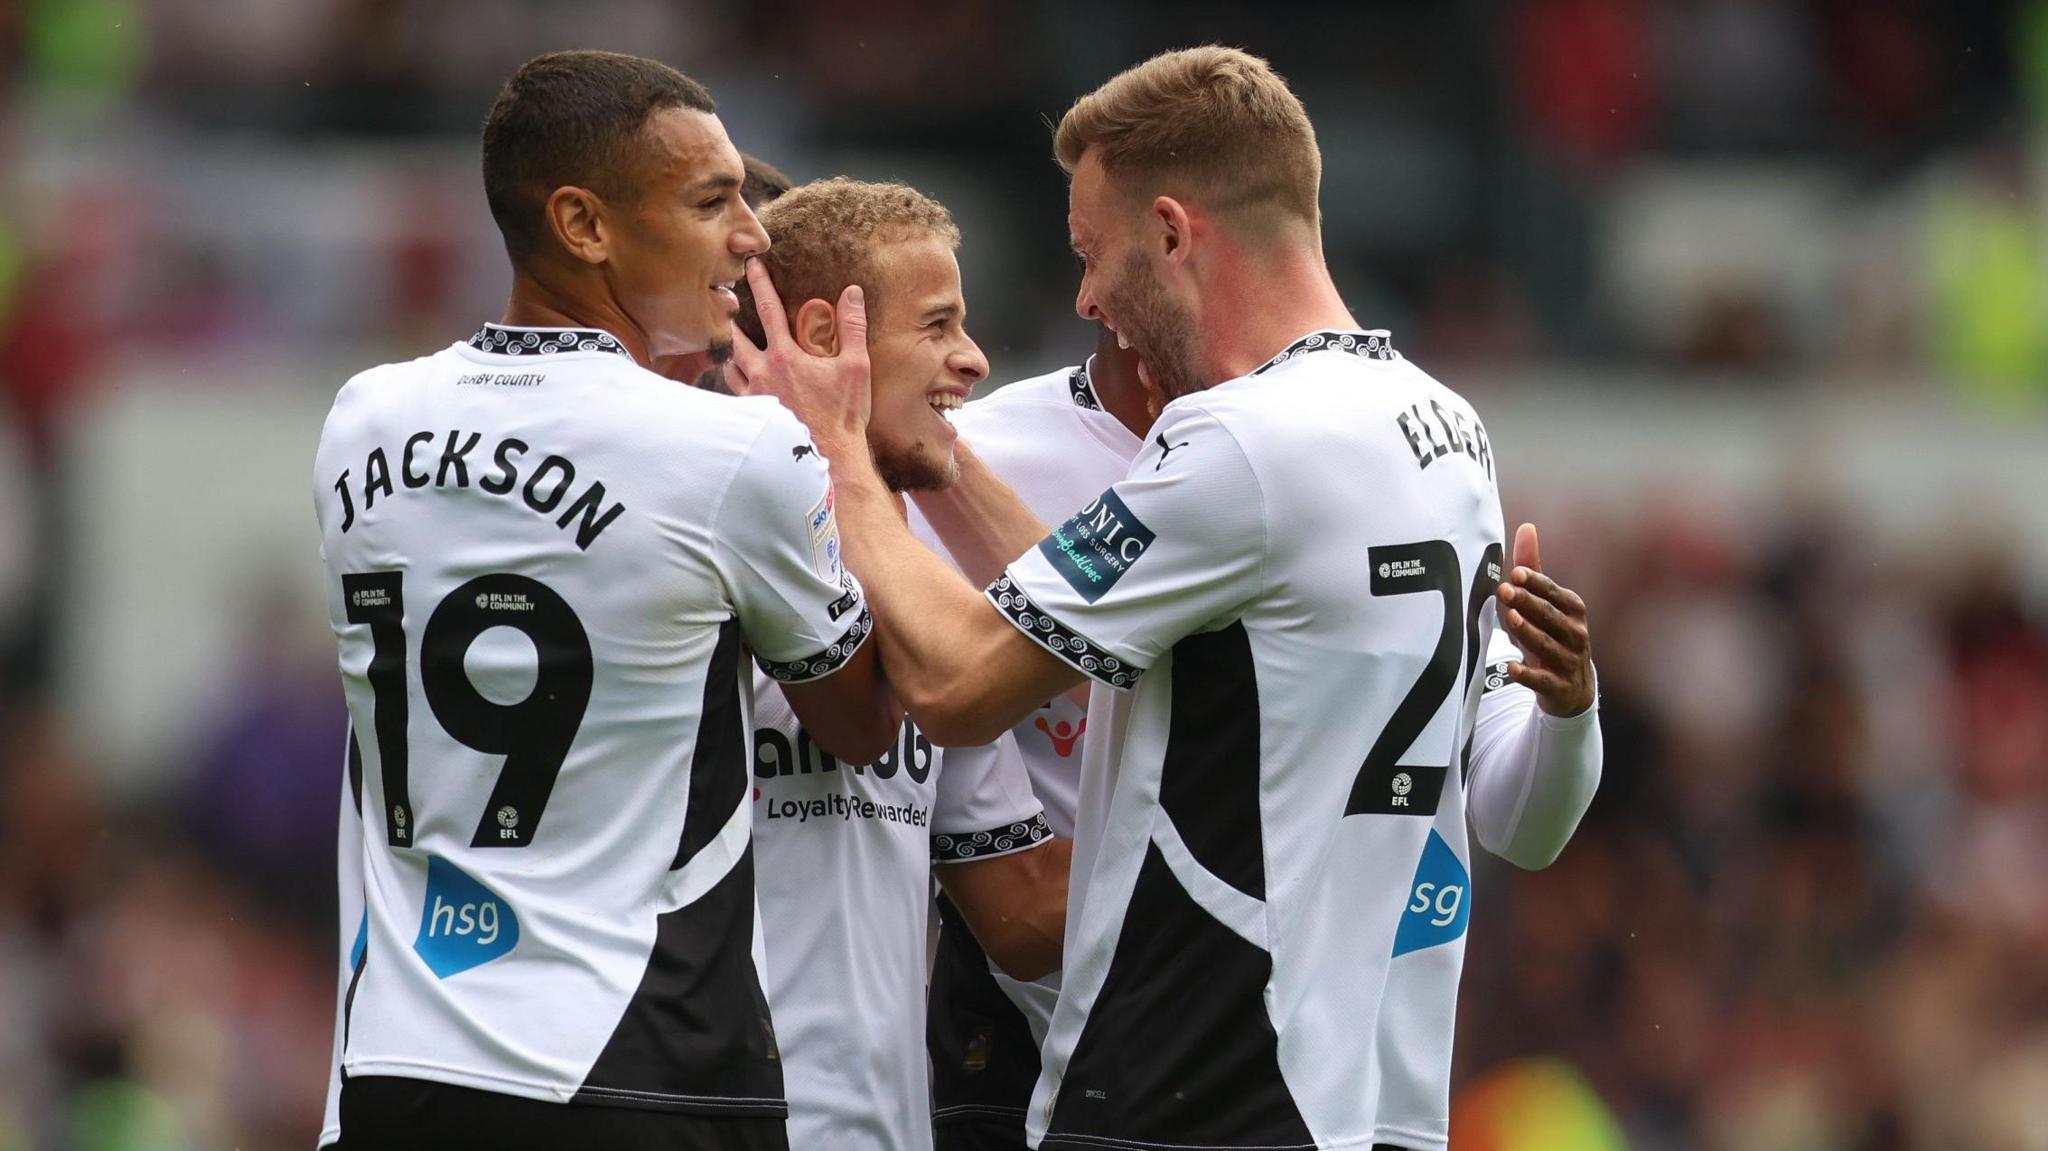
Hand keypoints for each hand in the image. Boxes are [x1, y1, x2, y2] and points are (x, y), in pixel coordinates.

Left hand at [728, 258, 871, 454]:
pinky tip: (738, 382)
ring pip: (729, 366)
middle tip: (720, 304)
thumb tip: (852, 293)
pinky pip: (733, 394)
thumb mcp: (856, 367)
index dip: (759, 283)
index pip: (767, 309)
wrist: (828, 460)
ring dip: (729, 352)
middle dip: (726, 318)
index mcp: (785, 355)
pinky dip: (733, 382)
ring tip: (729, 345)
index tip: (750, 265)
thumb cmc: (843, 416)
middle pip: (734, 337)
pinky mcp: (753, 418)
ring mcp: (753, 397)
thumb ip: (852, 326)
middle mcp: (762, 373)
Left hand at [1495, 522, 1594, 717]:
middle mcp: (1576, 634)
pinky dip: (1527, 675)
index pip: (1553, 593)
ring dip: (1528, 633)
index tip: (1515, 573)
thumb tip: (1527, 526)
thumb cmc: (1552, 634)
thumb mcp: (1546, 603)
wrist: (1572, 688)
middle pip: (1550, 616)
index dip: (1536, 583)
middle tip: (1505, 590)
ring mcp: (1569, 661)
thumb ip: (1533, 568)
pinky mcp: (1558, 687)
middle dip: (1528, 603)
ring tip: (1510, 620)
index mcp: (1573, 609)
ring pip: (1547, 646)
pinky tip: (1512, 668)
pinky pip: (1542, 680)